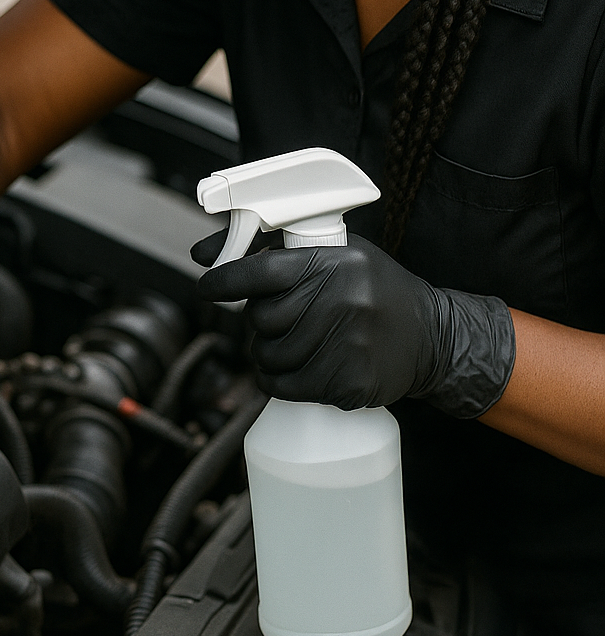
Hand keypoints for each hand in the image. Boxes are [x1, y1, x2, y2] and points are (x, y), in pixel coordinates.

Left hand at [195, 231, 514, 416]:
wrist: (432, 337)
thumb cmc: (375, 290)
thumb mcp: (338, 253)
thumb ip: (276, 249)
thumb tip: (204, 253)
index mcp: (336, 262)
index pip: (261, 271)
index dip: (224, 280)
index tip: (206, 288)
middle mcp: (341, 301)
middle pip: (260, 318)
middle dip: (260, 320)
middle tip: (280, 318)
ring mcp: (346, 345)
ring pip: (267, 354)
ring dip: (267, 352)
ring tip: (293, 342)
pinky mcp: (347, 383)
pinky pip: (284, 386)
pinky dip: (278, 380)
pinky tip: (297, 367)